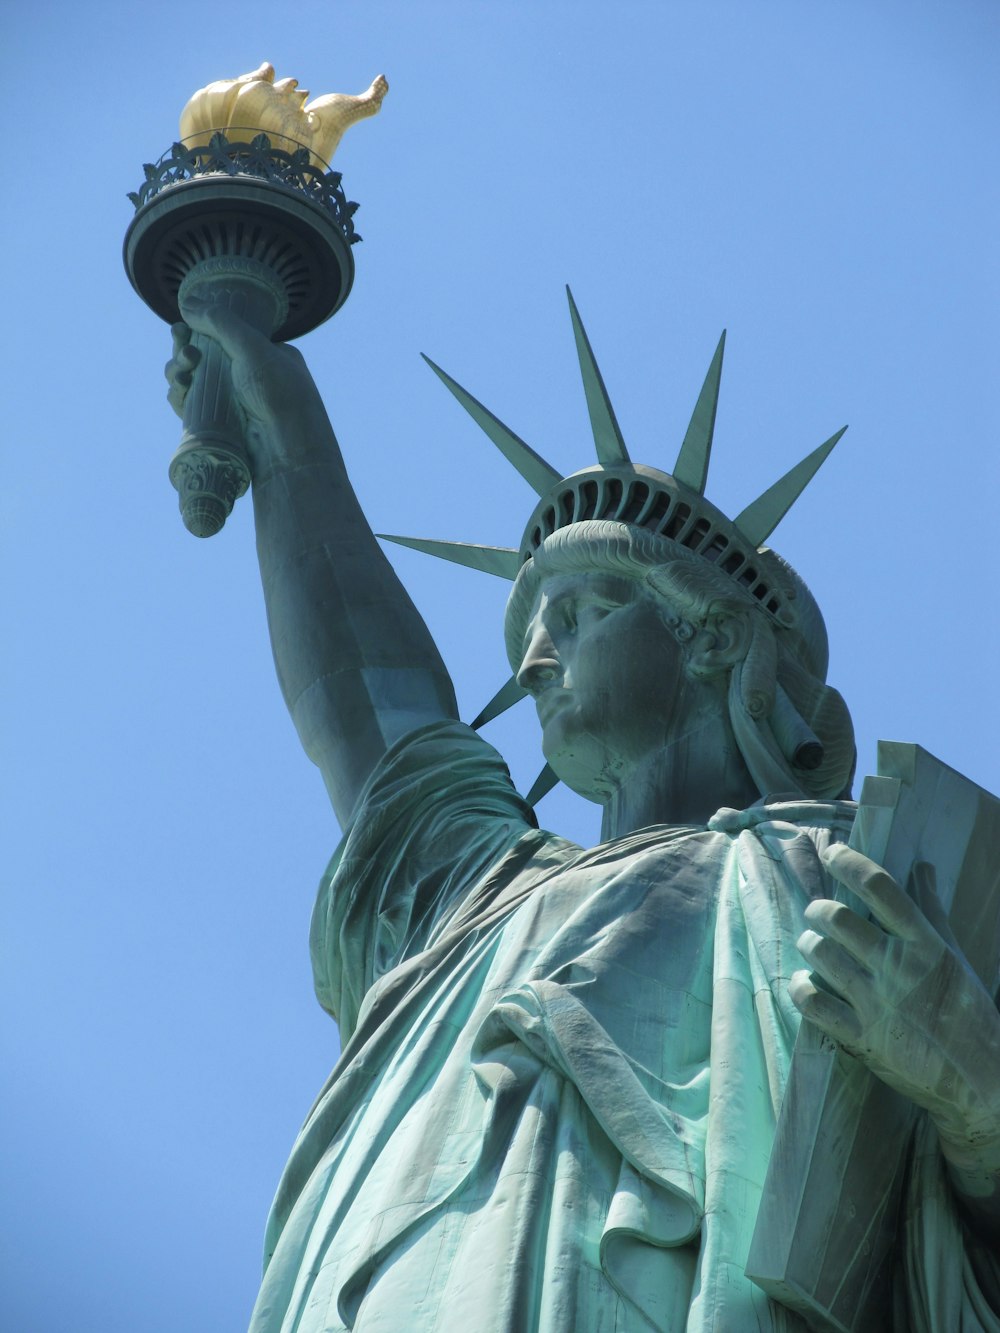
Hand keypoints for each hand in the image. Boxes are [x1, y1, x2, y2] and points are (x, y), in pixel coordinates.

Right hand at [164, 293, 329, 472]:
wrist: (288, 449)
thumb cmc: (280, 394)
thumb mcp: (253, 348)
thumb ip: (220, 322)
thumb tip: (185, 301)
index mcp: (266, 355)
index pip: (223, 336)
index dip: (197, 330)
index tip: (180, 328)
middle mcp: (249, 377)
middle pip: (202, 357)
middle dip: (185, 352)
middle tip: (184, 351)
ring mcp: (233, 403)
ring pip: (193, 381)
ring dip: (179, 372)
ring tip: (182, 373)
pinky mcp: (220, 426)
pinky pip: (191, 407)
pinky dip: (180, 396)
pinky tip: (179, 390)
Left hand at [790, 845, 999, 1175]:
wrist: (980, 1080)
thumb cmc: (968, 1012)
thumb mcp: (954, 956)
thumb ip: (932, 910)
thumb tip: (921, 867)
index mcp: (926, 945)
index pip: (880, 888)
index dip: (850, 863)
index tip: (834, 853)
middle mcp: (899, 969)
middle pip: (837, 918)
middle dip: (818, 909)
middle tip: (819, 913)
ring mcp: (877, 1004)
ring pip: (820, 953)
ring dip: (809, 944)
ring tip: (813, 945)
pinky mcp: (861, 1038)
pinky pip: (813, 1002)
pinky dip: (801, 987)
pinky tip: (806, 982)